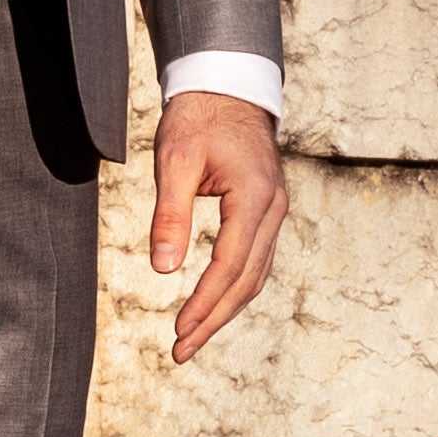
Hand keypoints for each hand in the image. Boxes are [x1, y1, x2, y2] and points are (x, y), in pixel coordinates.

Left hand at [148, 90, 287, 364]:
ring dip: (225, 310)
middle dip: (214, 319)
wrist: (227, 85)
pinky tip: (213, 305)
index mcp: (253, 198)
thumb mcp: (174, 161)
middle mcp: (273, 209)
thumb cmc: (197, 118)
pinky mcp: (268, 211)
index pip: (230, 265)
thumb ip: (169, 214)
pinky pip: (256, 260)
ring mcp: (276, 211)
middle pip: (247, 281)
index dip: (204, 303)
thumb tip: (162, 269)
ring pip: (255, 275)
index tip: (179, 331)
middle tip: (181, 351)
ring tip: (191, 338)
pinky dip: (235, 288)